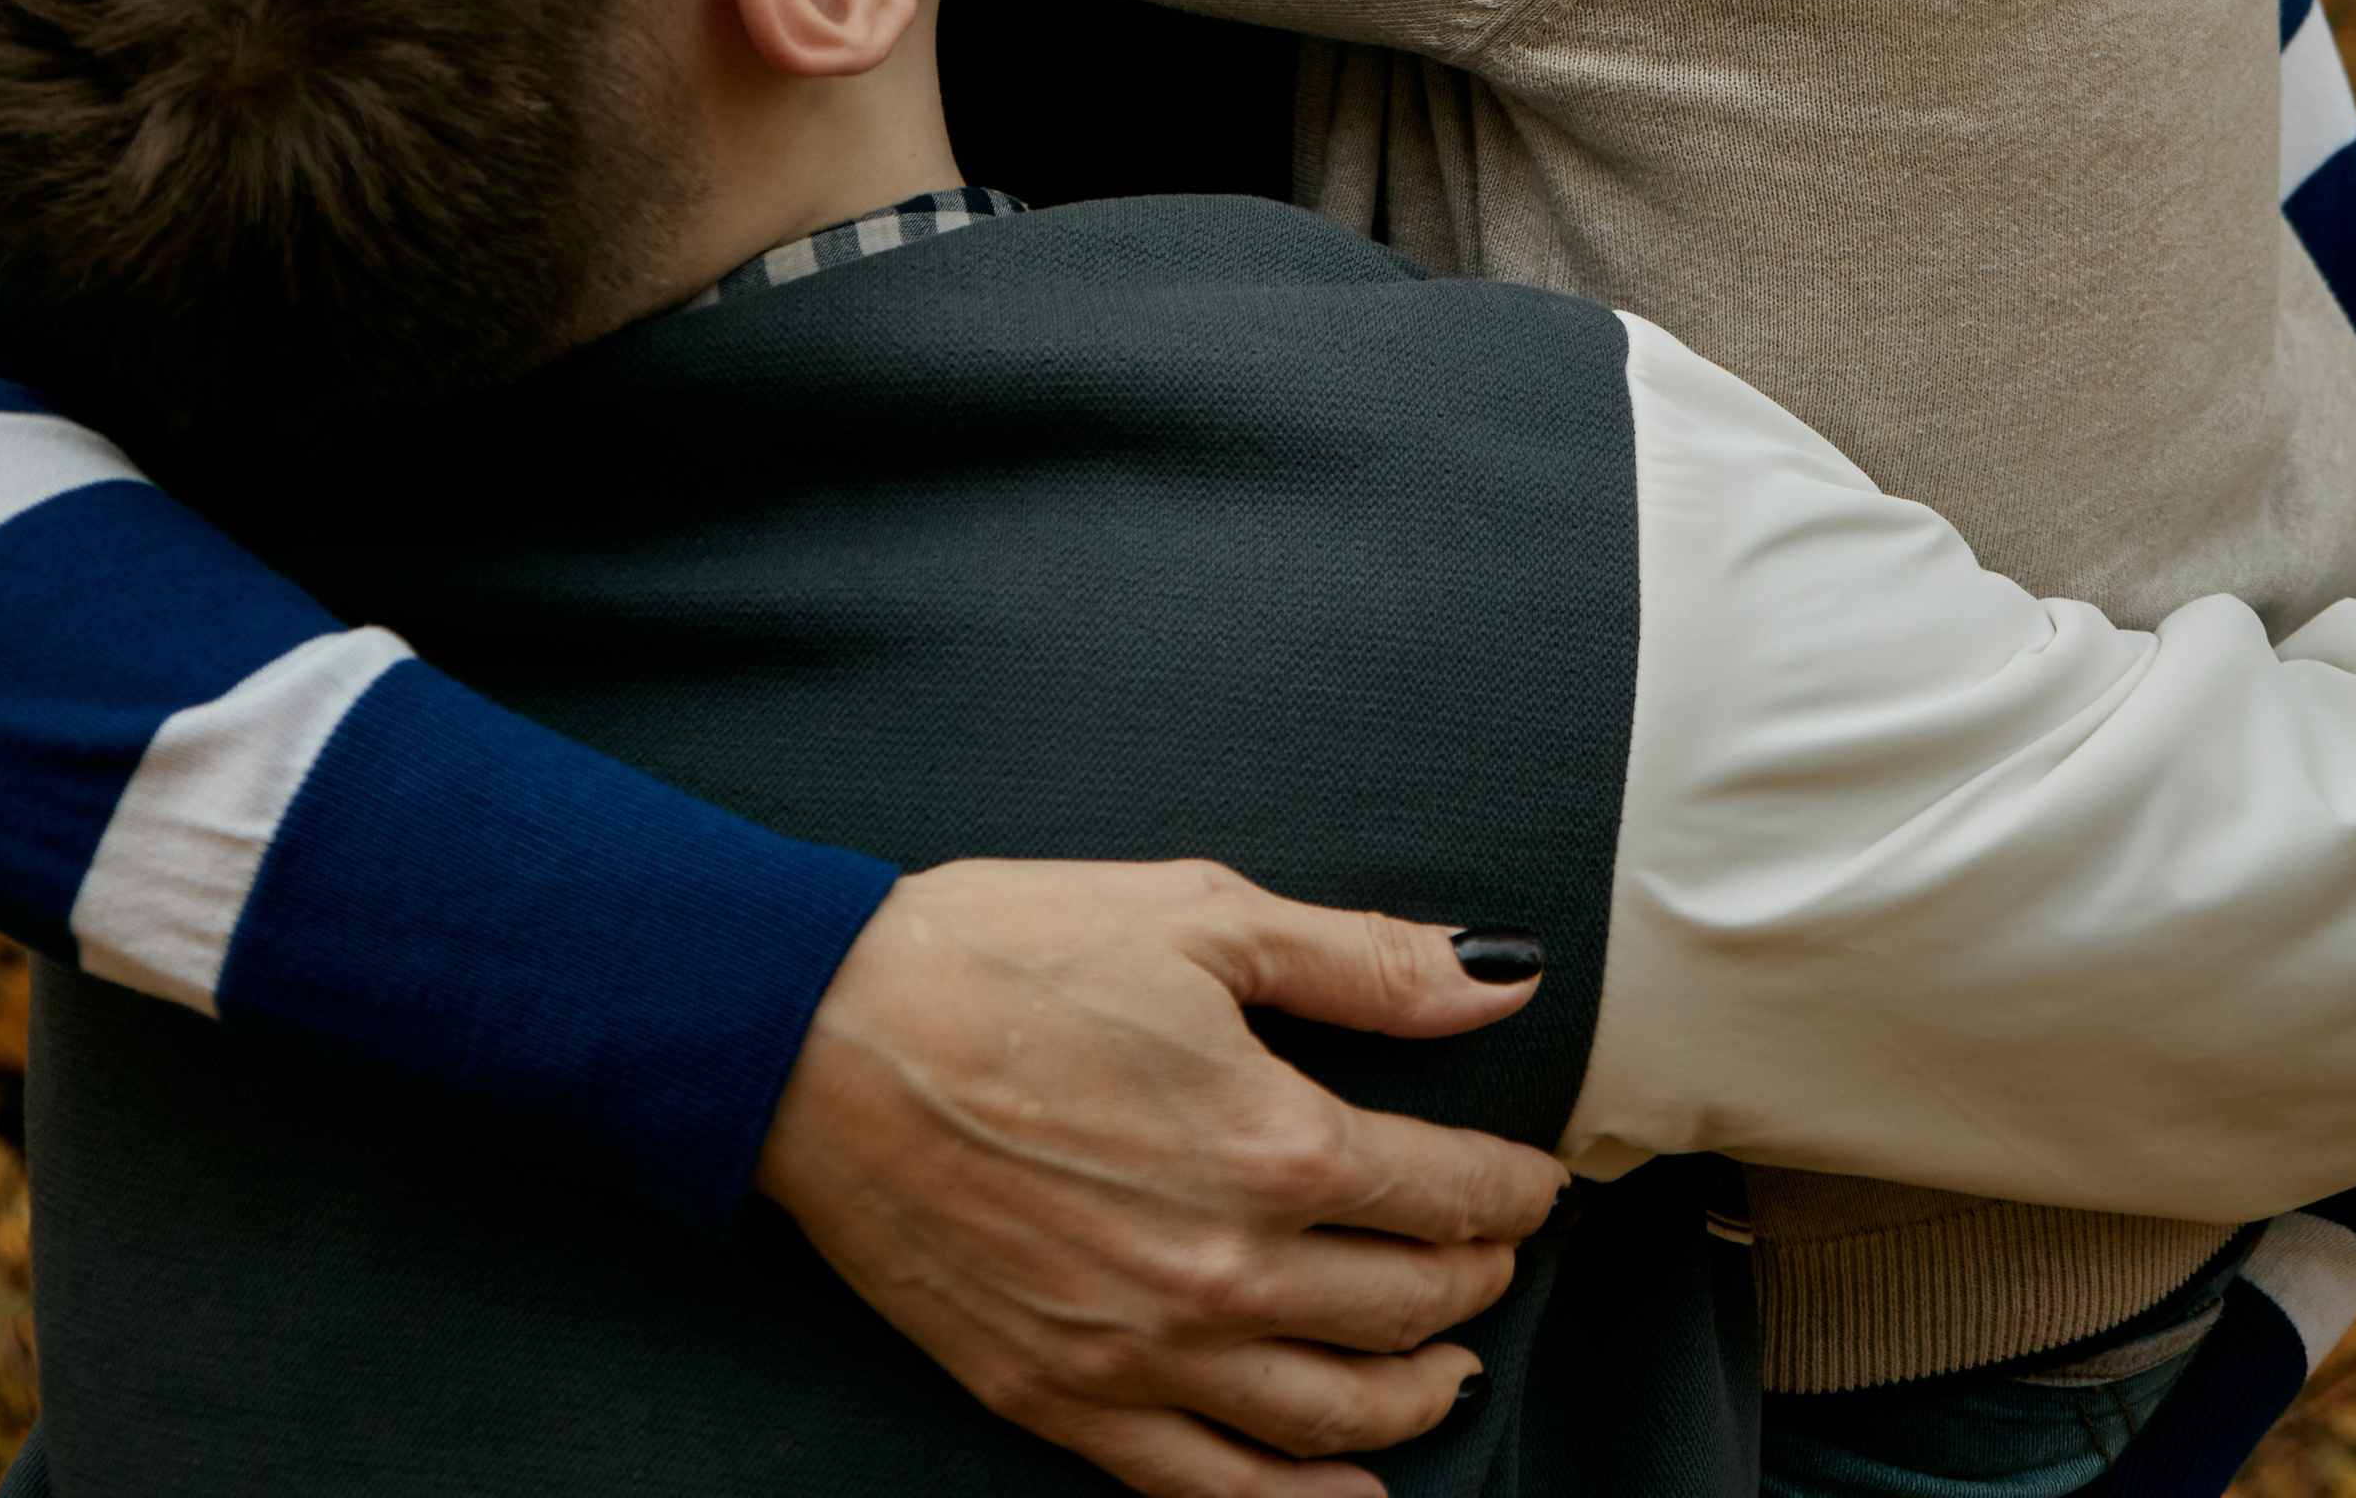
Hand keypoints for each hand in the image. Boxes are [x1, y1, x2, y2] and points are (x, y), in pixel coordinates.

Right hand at [754, 855, 1560, 1497]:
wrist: (825, 1035)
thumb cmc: (1005, 955)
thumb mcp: (1202, 916)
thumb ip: (1363, 963)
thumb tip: (1497, 982)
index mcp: (1270, 1140)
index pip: (1446, 1193)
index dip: (1509, 1189)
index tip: (1529, 1180)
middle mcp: (1223, 1268)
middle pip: (1404, 1307)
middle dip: (1471, 1280)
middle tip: (1489, 1252)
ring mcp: (1142, 1351)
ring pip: (1332, 1416)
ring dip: (1416, 1394)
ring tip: (1448, 1364)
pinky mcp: (1062, 1398)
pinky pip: (1211, 1490)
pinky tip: (1351, 1494)